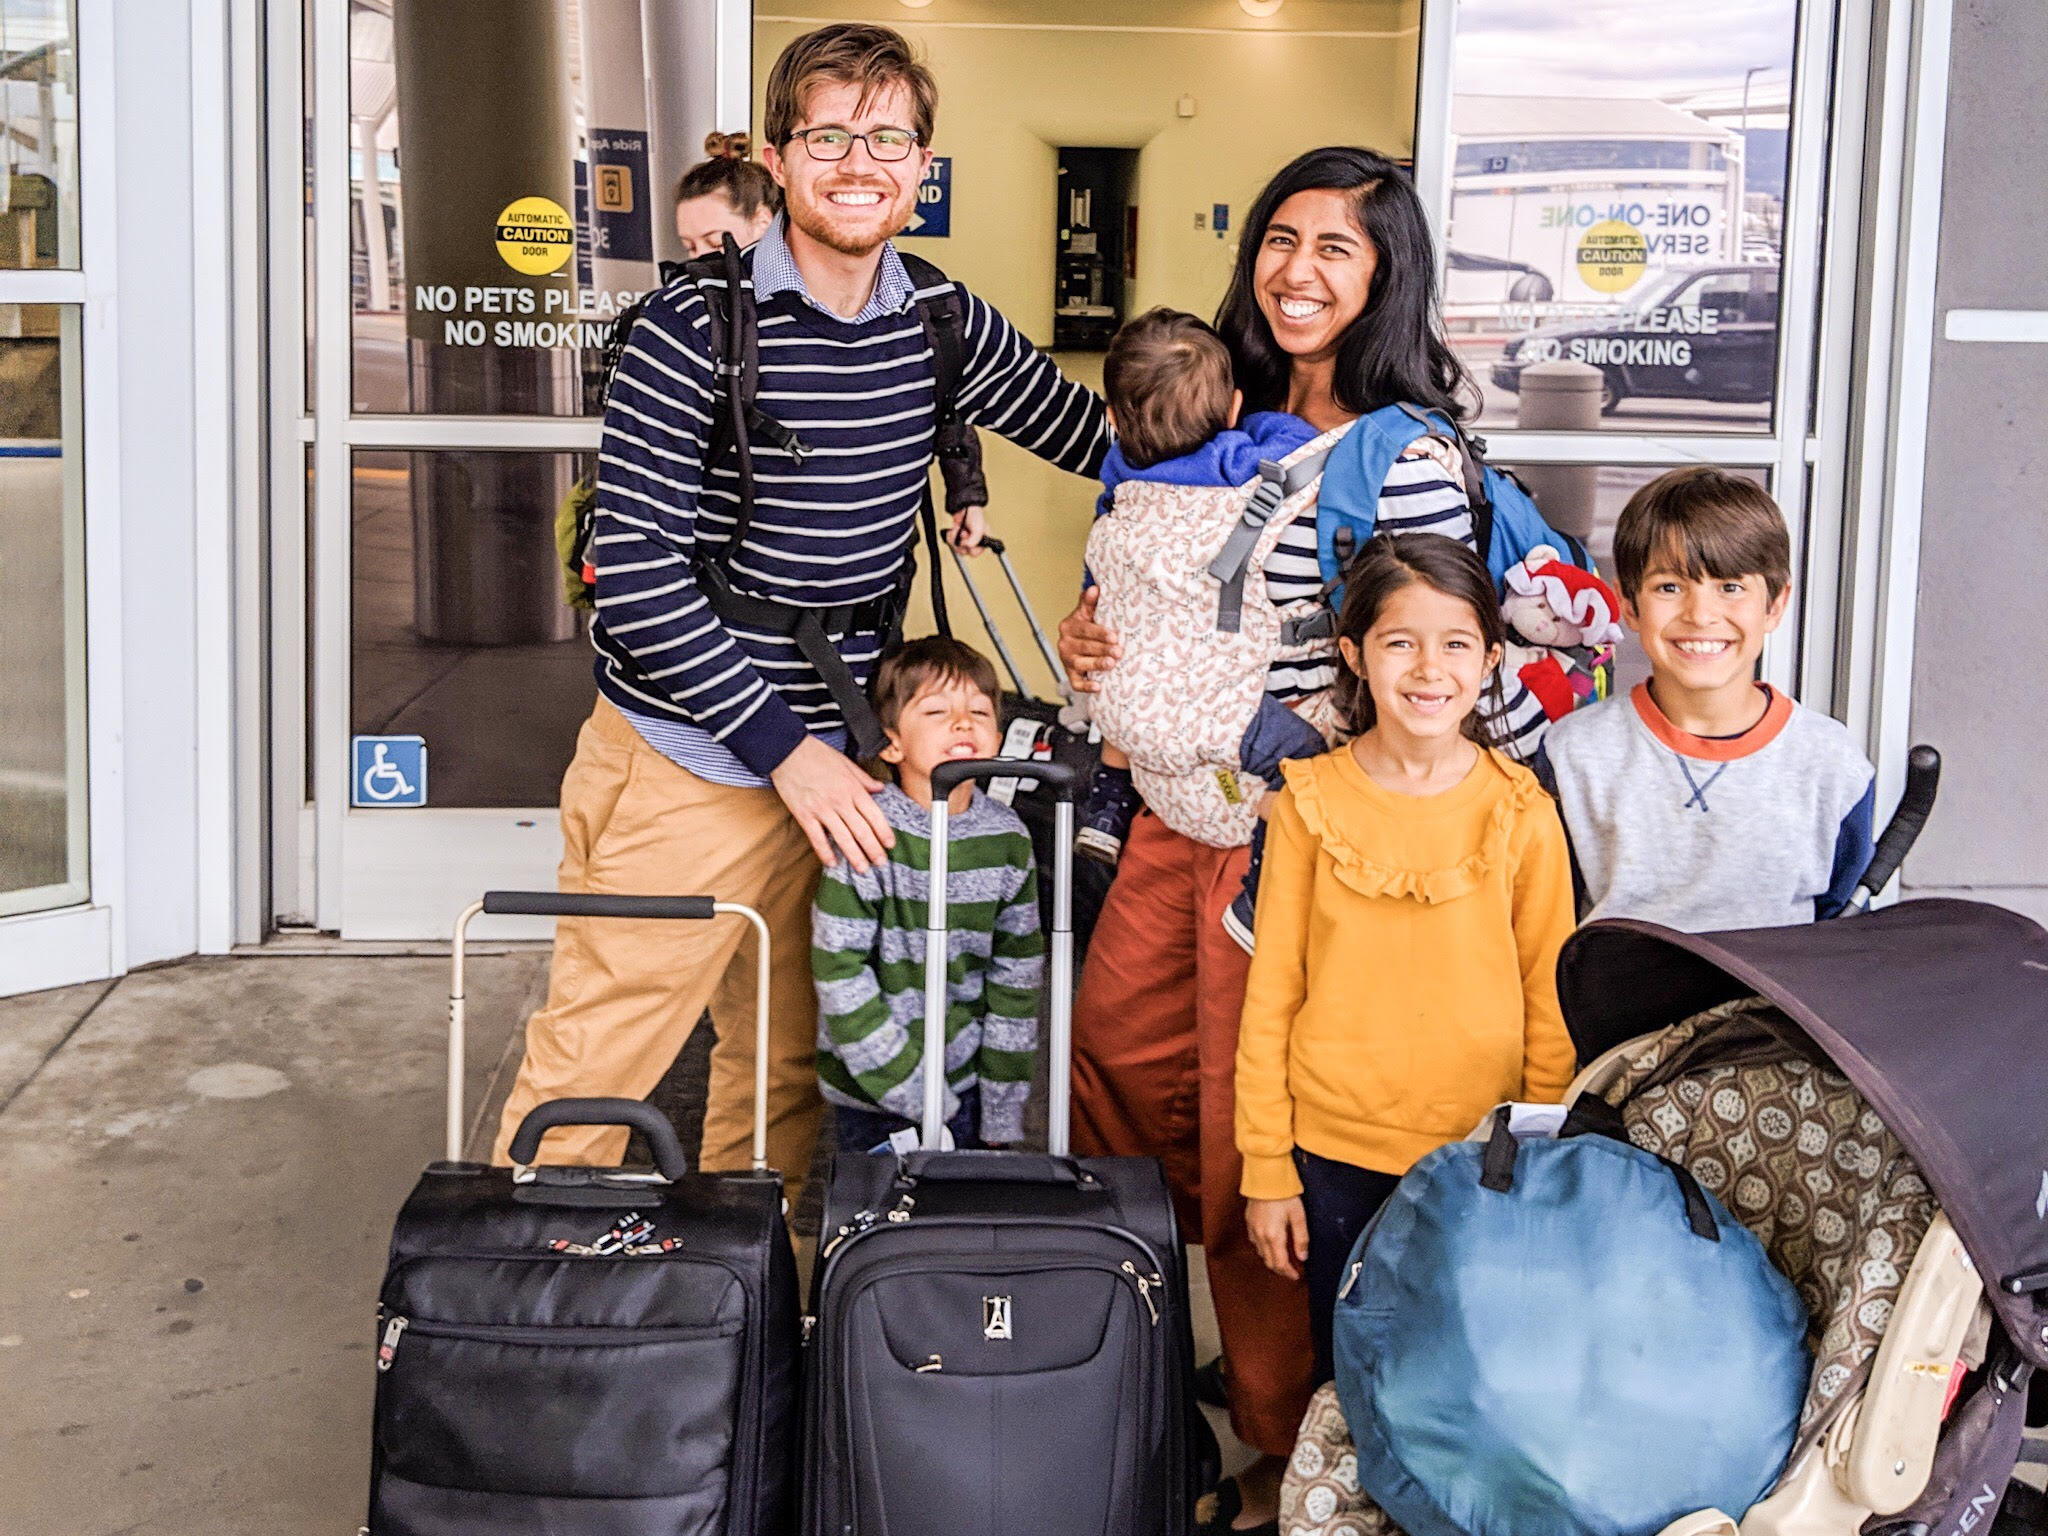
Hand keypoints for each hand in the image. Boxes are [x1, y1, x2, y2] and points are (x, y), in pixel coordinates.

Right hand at [769, 735, 893, 872]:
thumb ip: (863, 778)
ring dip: (854, 855)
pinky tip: (832, 863)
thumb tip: (879, 789)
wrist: (787, 751)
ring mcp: (821, 809)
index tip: (889, 845)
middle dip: (873, 849)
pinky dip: (825, 852)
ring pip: (842, 837)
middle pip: (861, 830)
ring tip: (862, 868)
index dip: (883, 832)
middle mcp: (840, 801)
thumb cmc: (816, 754)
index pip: (873, 814)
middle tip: (880, 863)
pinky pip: (817, 838)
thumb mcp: (845, 762)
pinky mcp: (804, 815)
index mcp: (852, 788)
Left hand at [946, 504, 987, 554]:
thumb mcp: (979, 529)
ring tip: (959, 529)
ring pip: (956, 548)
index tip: (968, 541)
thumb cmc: (975, 516)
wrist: (964, 507)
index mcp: (982, 541)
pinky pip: (950, 542)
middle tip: (963, 533)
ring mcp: (964, 540)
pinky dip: (950, 536)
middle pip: (964, 552)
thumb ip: (974, 541)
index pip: (975, 553)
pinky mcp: (956, 537)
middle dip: (961, 542)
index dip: (970, 548)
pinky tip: (954, 530)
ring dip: (955, 538)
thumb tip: (966, 546)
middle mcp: (973, 542)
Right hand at [1056, 586, 1120, 694]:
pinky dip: (1086, 686)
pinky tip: (1098, 687)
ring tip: (1111, 664)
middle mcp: (1065, 643)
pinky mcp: (1071, 675)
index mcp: (1069, 626)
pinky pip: (1076, 683)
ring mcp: (1067, 660)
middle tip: (1118, 651)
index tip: (1114, 636)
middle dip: (1102, 649)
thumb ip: (1089, 602)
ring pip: (1080, 664)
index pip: (1085, 629)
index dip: (1099, 633)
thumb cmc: (1087, 626)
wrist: (1079, 643)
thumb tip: (1094, 588)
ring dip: (1096, 664)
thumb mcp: (1087, 613)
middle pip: (1084, 647)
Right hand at [1246, 1195, 1308, 1278]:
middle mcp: (1261, 1236)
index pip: (1280, 1264)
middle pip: (1269, 1262)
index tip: (1296, 1276)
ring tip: (1283, 1258)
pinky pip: (1255, 1242)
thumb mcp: (1298, 1216)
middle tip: (1291, 1270)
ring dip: (1272, 1259)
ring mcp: (1253, 1229)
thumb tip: (1302, 1256)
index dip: (1288, 1273)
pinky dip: (1264, 1249)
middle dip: (1281, 1269)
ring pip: (1261, 1253)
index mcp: (1274, 1236)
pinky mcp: (1249, 1222)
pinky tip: (1271, 1244)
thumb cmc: (1283, 1194)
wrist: (1266, 1177)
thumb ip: (1301, 1238)